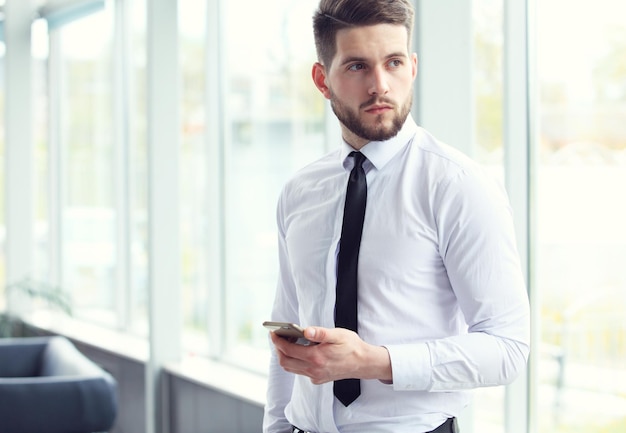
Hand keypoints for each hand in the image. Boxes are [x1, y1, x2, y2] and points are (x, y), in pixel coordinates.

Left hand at [270, 326, 391, 383]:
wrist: (363, 363)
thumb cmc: (352, 347)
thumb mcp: (338, 335)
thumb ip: (320, 333)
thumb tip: (306, 330)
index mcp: (316, 358)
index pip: (289, 350)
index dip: (278, 341)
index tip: (273, 333)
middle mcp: (314, 370)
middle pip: (286, 361)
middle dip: (278, 349)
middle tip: (278, 337)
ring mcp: (315, 376)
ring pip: (292, 368)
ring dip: (286, 355)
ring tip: (287, 342)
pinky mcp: (318, 379)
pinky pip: (301, 371)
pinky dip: (295, 361)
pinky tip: (301, 351)